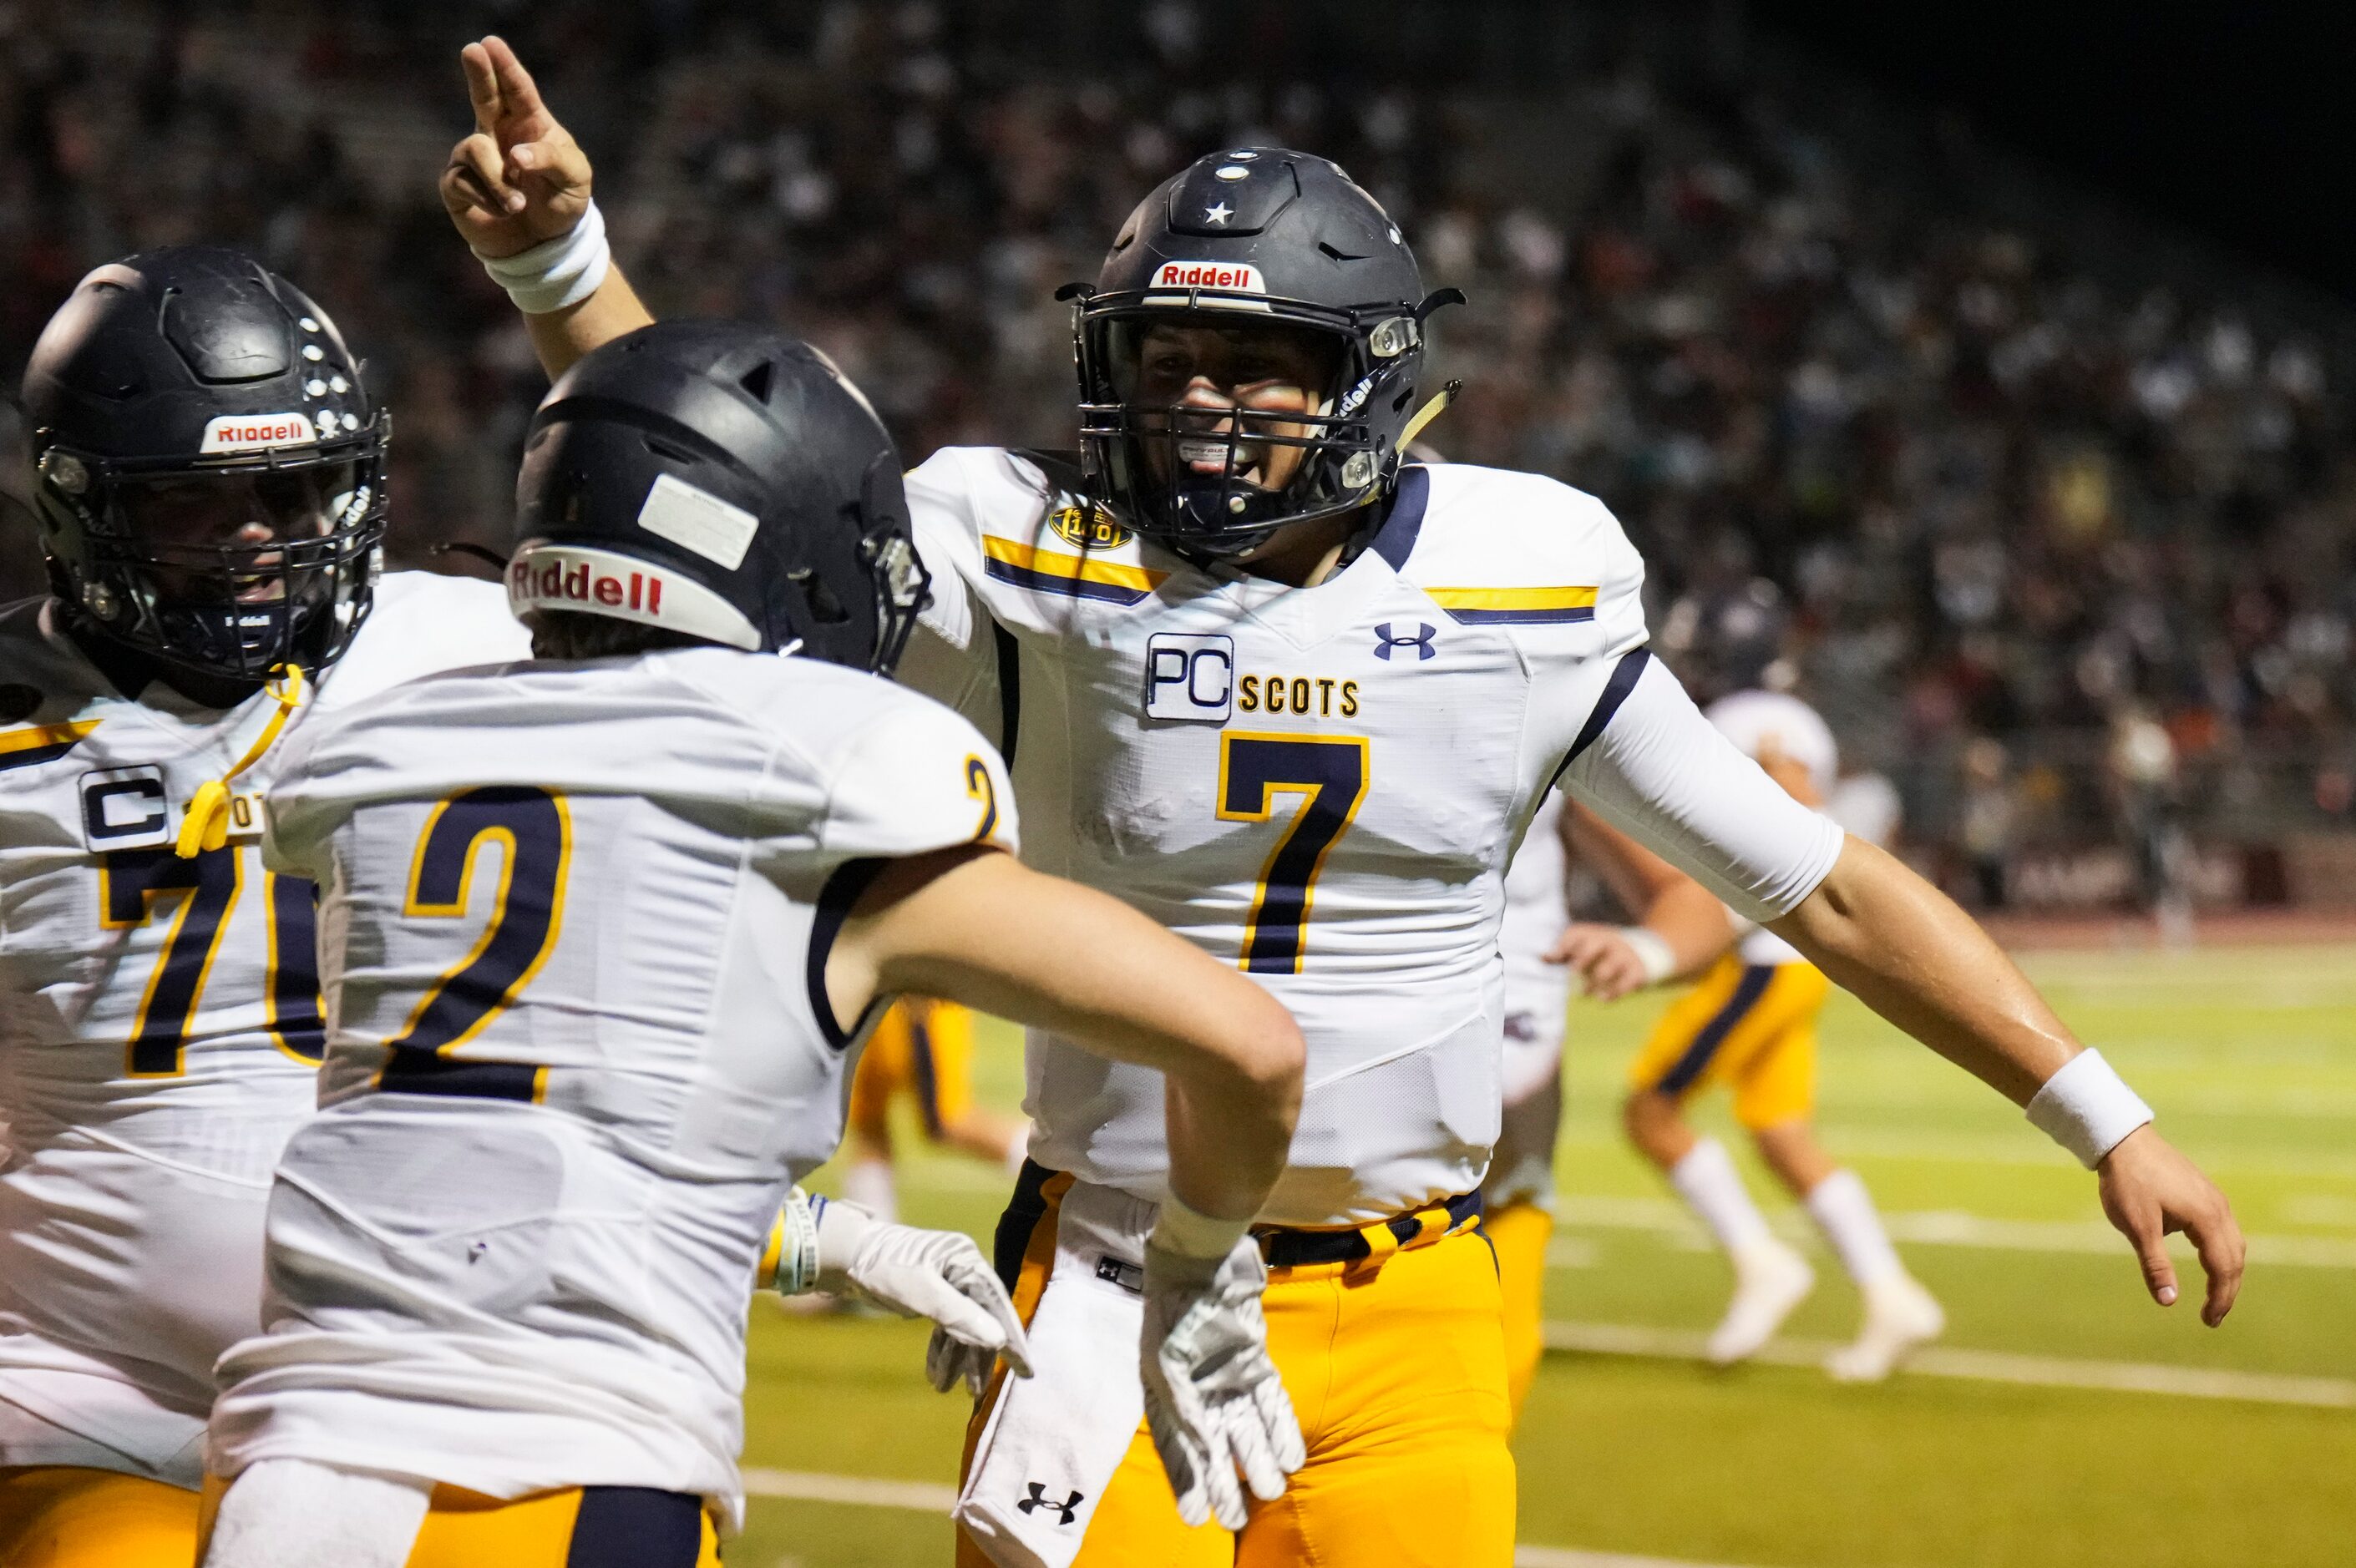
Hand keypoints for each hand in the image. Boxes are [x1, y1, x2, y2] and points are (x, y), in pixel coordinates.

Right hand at [442, 36, 594, 258]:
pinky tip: (505, 211)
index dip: (504, 67)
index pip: (518, 91)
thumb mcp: (575, 180)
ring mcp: (476, 157)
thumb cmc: (562, 203)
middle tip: (472, 50)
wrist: (546, 245)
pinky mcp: (458, 184)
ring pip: (475, 149)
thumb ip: (552, 160)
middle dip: (478, 73)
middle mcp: (499, 133)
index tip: (490, 44)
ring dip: (499, 180)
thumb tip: (515, 154)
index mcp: (531, 124)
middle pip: (485, 96)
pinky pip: (464, 182)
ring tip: (519, 205)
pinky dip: (490, 200)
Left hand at [814, 1202, 1033, 1394]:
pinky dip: (941, 1350)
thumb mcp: (920, 1293)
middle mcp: (962, 1269)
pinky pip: (945, 1326)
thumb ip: (959, 1316)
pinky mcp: (931, 1294)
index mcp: (966, 1260)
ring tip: (944, 1389)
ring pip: (962, 1326)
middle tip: (976, 1392)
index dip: (1012, 1338)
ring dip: (956, 1359)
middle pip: (981, 1318)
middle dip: (977, 1356)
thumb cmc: (881, 1267)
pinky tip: (934, 1375)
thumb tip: (998, 1339)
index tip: (1026, 1370)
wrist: (843, 1256)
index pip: (997, 1303)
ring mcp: (947, 1282)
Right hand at [1139, 1236, 1303, 1530]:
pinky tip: (1292, 1455)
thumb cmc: (1175, 1308)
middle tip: (1235, 1518)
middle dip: (1223, 1483)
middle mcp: (1197, 1390)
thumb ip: (1182, 1407)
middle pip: (1213, 1445)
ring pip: (1245, 1428)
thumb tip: (1202, 1445)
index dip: (1185, 1483)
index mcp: (1165, 1394)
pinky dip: (1280, 1427)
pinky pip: (1270, 1400)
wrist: (1202, 1257)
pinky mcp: (1254, 1360)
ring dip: (1257, 1459)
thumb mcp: (1167, 1360)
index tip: (1195, 1518)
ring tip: (1270, 1491)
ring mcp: (1227, 1375)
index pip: (1176, 1448)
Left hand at [1547, 922, 1649, 999]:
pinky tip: (1603, 999)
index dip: (1563, 945)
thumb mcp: (1583, 948)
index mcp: (1592, 934)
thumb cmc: (1600, 953)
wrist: (1640, 952)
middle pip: (1594, 946)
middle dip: (1581, 960)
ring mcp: (1624, 955)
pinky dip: (1614, 991)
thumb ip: (1562, 953)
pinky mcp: (1636, 971)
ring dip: (1594, 981)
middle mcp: (1609, 942)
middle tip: (1571, 974)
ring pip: (1608, 968)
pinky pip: (1626, 982)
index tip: (1553, 957)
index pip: (1576, 934)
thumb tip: (1542, 957)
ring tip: (1583, 993)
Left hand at [2096, 1126, 2243, 1325]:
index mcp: (2208, 1219)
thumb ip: (2155, 1265)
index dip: (2219, 1298)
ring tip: (2214, 1295)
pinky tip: (2208, 1259)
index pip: (2224, 1269)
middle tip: (2212, 1317)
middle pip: (2235, 1258)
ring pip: (2232, 1243)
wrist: (2122, 1140)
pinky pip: (2223, 1229)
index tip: (2208, 1321)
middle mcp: (2219, 1208)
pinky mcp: (2204, 1192)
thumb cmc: (2127, 1183)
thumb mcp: (2138, 1228)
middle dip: (2226, 1290)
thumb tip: (2169, 1301)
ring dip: (2226, 1271)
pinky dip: (2221, 1252)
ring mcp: (2214, 1198)